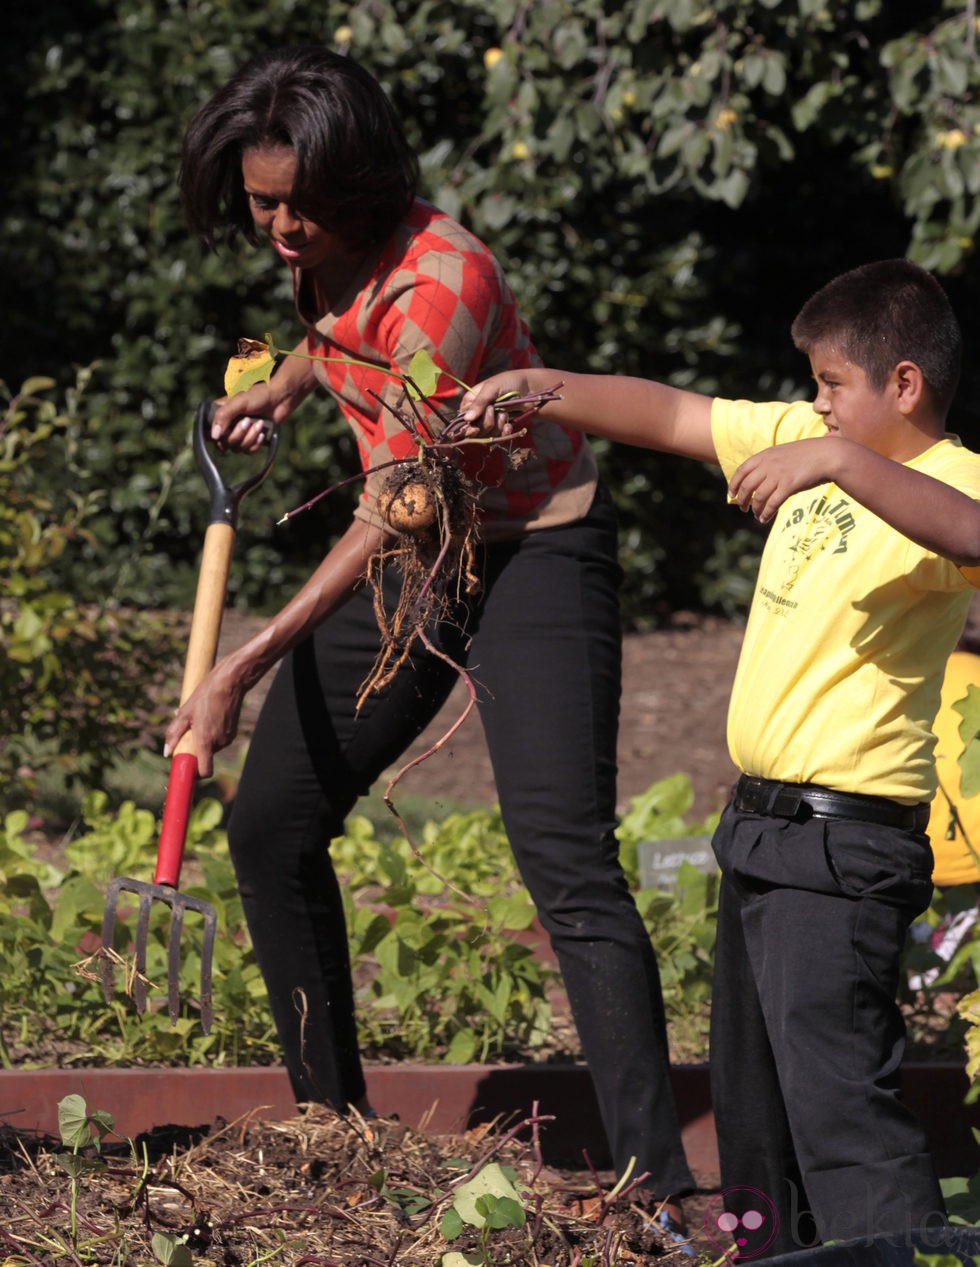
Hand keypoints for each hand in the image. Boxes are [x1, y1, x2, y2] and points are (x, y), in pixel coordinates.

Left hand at [163, 659, 245, 778]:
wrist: (230, 683)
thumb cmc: (205, 696)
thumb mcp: (184, 713)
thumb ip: (173, 734)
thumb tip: (166, 752)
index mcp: (206, 741)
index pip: (205, 772)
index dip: (196, 775)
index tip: (187, 768)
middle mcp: (219, 743)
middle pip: (205, 756)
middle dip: (195, 748)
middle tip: (189, 730)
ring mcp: (227, 738)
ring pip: (211, 747)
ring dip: (203, 738)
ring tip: (199, 719)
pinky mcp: (232, 733)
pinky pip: (219, 739)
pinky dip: (212, 733)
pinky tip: (209, 716)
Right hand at [211, 382, 280, 452]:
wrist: (280, 399)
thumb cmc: (258, 396)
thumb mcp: (238, 402)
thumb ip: (224, 416)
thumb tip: (215, 436)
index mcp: (220, 414)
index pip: (207, 432)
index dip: (214, 435)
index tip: (224, 431)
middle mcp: (227, 425)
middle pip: (223, 444)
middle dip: (238, 434)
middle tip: (248, 420)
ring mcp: (239, 433)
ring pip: (236, 448)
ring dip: (249, 438)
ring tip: (259, 423)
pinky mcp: (251, 440)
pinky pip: (248, 451)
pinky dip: (255, 443)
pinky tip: (262, 433)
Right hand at [457, 371, 535, 437]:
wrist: (530, 388)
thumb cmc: (508, 382)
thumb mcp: (492, 388)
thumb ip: (480, 402)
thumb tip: (467, 419)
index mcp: (470, 402)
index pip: (463, 420)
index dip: (468, 427)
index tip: (475, 428)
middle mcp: (477, 413)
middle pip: (474, 431)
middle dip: (486, 423)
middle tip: (494, 411)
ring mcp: (489, 421)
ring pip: (486, 436)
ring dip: (497, 426)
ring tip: (505, 414)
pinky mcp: (500, 427)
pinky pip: (498, 438)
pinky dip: (504, 433)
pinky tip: (509, 425)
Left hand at [729, 436, 843, 522]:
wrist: (829, 455)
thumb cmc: (809, 455)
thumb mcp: (785, 453)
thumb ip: (770, 463)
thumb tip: (758, 478)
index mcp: (766, 455)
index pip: (742, 470)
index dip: (734, 484)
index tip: (731, 495)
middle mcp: (769, 464)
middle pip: (747, 486)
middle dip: (742, 500)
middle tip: (743, 509)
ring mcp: (778, 475)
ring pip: (758, 497)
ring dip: (755, 509)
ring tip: (757, 516)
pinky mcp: (789, 486)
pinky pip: (772, 503)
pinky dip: (766, 513)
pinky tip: (764, 518)